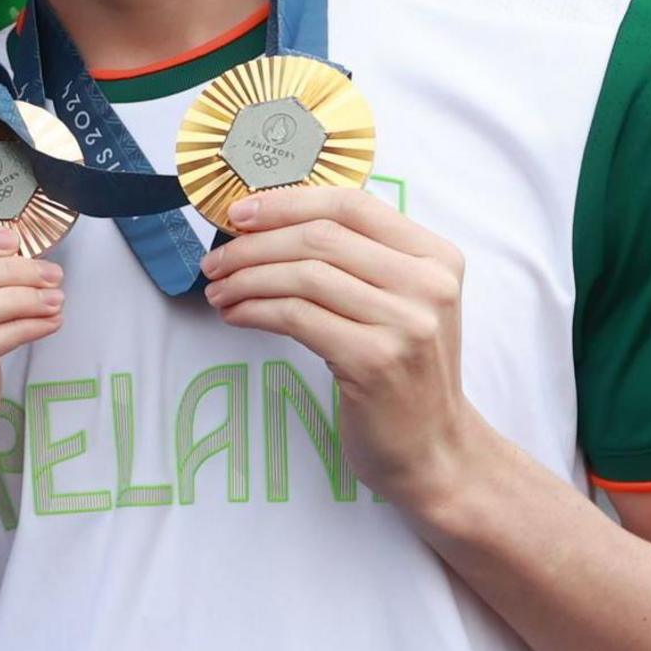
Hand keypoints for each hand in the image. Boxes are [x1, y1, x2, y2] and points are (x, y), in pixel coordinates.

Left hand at [200, 185, 482, 508]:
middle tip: (215, 261)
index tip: (238, 213)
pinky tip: (235, 315)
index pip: (351, 204)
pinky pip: (296, 317)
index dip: (287, 202)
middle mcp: (428, 284)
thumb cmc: (404, 373)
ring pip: (304, 276)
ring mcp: (405, 323)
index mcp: (436, 257)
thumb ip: (358, 261)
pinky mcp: (374, 361)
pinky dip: (255, 310)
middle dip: (254, 244)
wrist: (433, 448)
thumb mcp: (400, 304)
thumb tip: (268, 225)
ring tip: (218, 291)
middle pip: (321, 237)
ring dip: (246, 279)